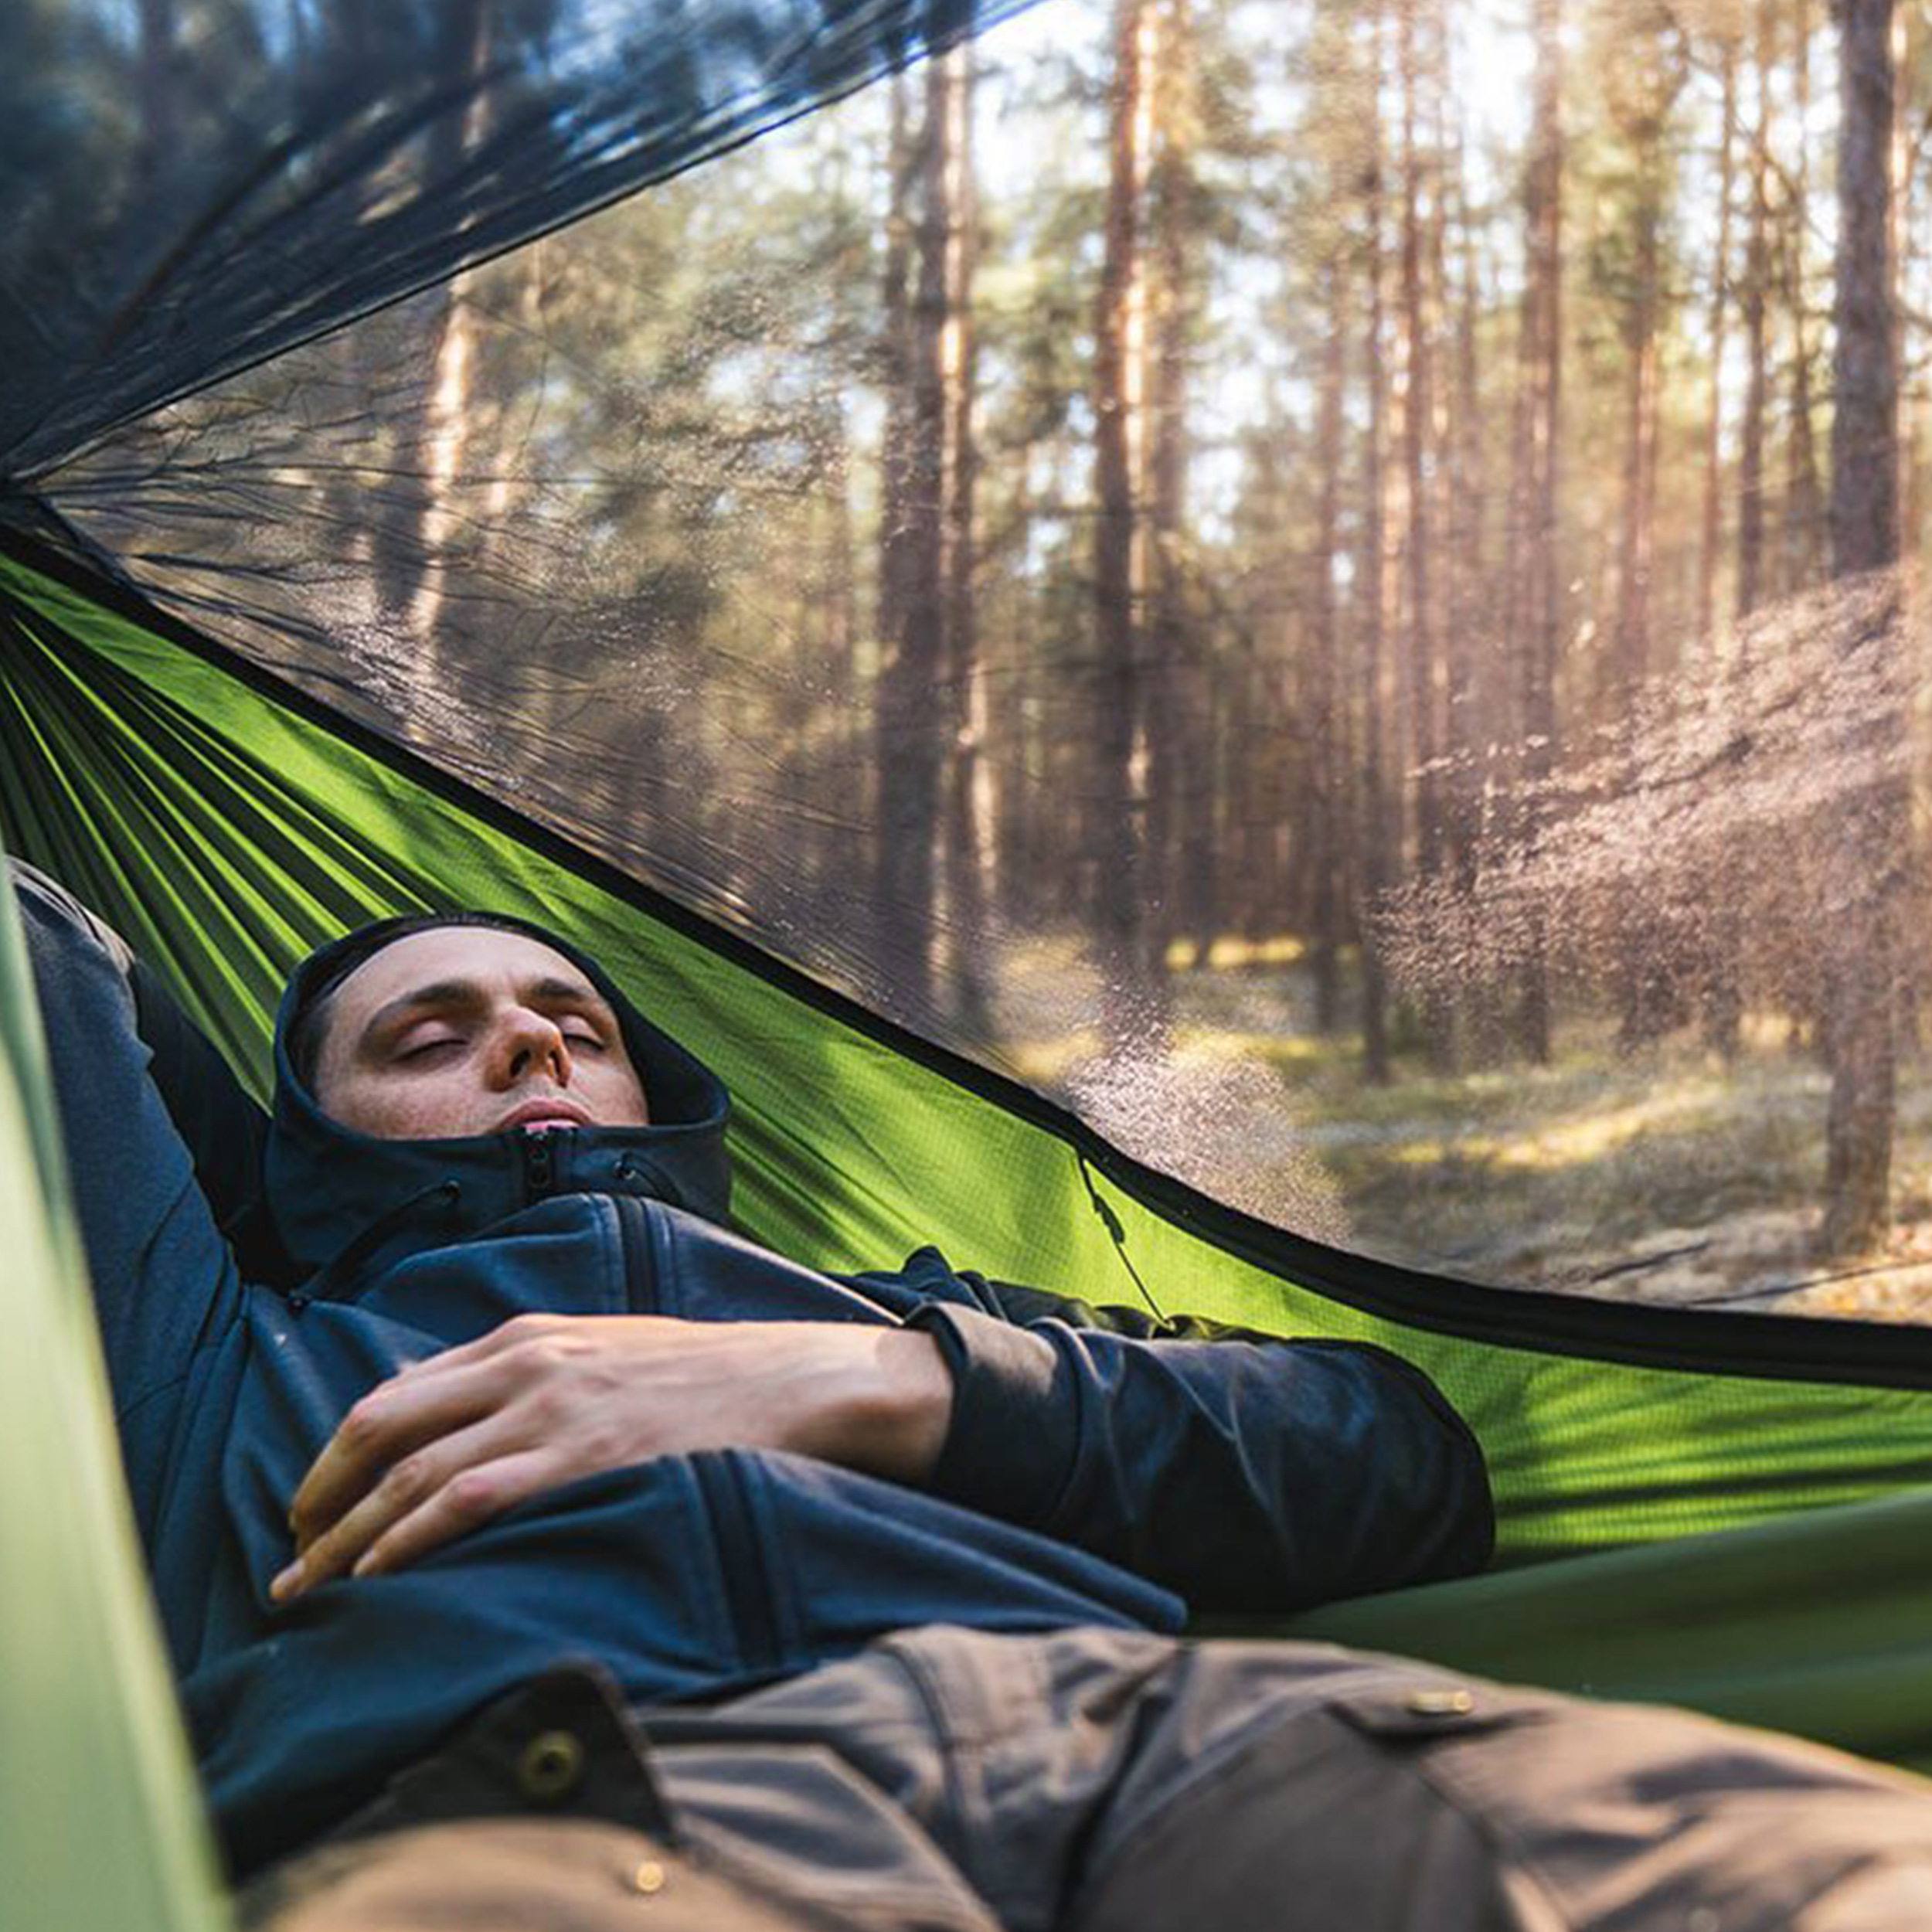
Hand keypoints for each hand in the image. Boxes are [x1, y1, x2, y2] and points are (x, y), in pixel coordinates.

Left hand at [270, 1313, 952, 1600]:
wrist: (791, 1383)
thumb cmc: (704, 1379)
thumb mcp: (605, 1351)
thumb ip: (530, 1376)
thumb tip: (454, 1416)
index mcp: (525, 1338)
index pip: (396, 1394)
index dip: (338, 1455)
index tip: (312, 1506)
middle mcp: (523, 1365)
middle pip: (381, 1430)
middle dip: (318, 1497)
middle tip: (288, 1556)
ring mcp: (550, 1411)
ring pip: (410, 1474)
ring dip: (344, 1537)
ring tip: (307, 1588)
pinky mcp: (581, 1458)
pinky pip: (466, 1501)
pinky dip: (407, 1540)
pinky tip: (376, 1576)